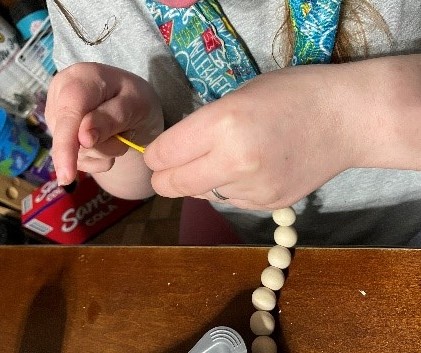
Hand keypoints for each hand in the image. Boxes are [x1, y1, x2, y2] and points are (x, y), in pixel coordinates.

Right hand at [45, 62, 162, 197]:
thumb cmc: (137, 100)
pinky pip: (79, 163)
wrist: (135, 107)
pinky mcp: (60, 139)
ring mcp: (57, 120)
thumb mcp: (136, 105)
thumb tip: (83, 139)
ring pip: (77, 154)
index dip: (67, 144)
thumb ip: (111, 118)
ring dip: (106, 152)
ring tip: (119, 133)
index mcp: (78, 80)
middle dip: (104, 145)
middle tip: (126, 131)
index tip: (67, 174)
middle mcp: (59, 97)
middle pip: (72, 138)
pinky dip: (100, 160)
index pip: (68, 115)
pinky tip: (109, 143)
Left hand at [144, 57, 413, 209]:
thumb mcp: (239, 97)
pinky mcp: (266, 207)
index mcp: (223, 125)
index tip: (157, 153)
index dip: (154, 155)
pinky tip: (249, 170)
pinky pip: (229, 200)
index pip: (163, 154)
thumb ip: (204, 127)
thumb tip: (180, 154)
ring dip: (200, 182)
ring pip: (200, 195)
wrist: (347, 120)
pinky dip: (228, 188)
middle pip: (173, 186)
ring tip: (223, 161)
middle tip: (170, 168)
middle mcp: (233, 163)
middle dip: (164, 178)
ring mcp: (252, 191)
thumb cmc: (293, 93)